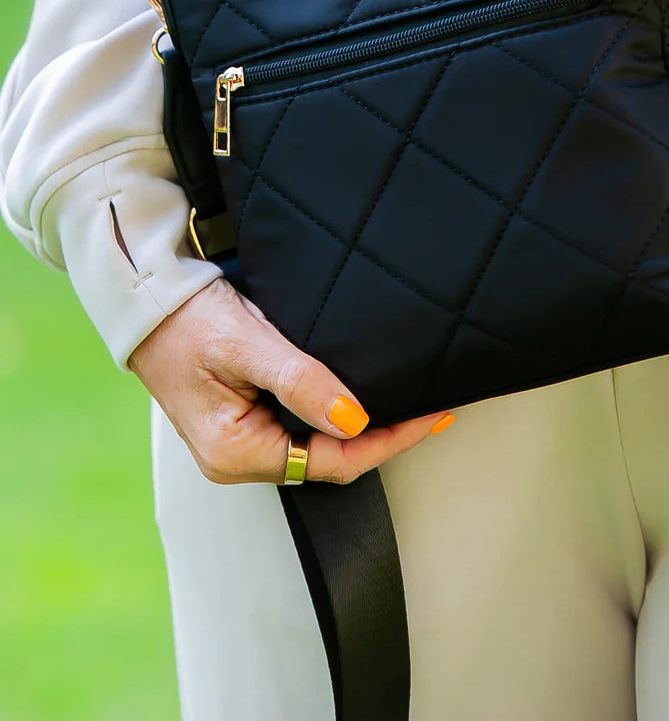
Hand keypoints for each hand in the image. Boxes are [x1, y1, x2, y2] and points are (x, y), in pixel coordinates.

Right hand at [129, 277, 452, 484]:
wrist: (145, 298)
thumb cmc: (190, 318)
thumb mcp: (248, 344)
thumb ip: (301, 381)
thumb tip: (355, 420)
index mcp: (236, 452)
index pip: (333, 462)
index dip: (388, 441)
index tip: (430, 416)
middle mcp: (237, 458)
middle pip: (330, 460)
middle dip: (383, 437)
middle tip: (431, 409)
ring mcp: (239, 440)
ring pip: (319, 444)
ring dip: (362, 425)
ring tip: (408, 401)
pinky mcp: (243, 417)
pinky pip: (301, 425)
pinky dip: (336, 411)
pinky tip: (363, 393)